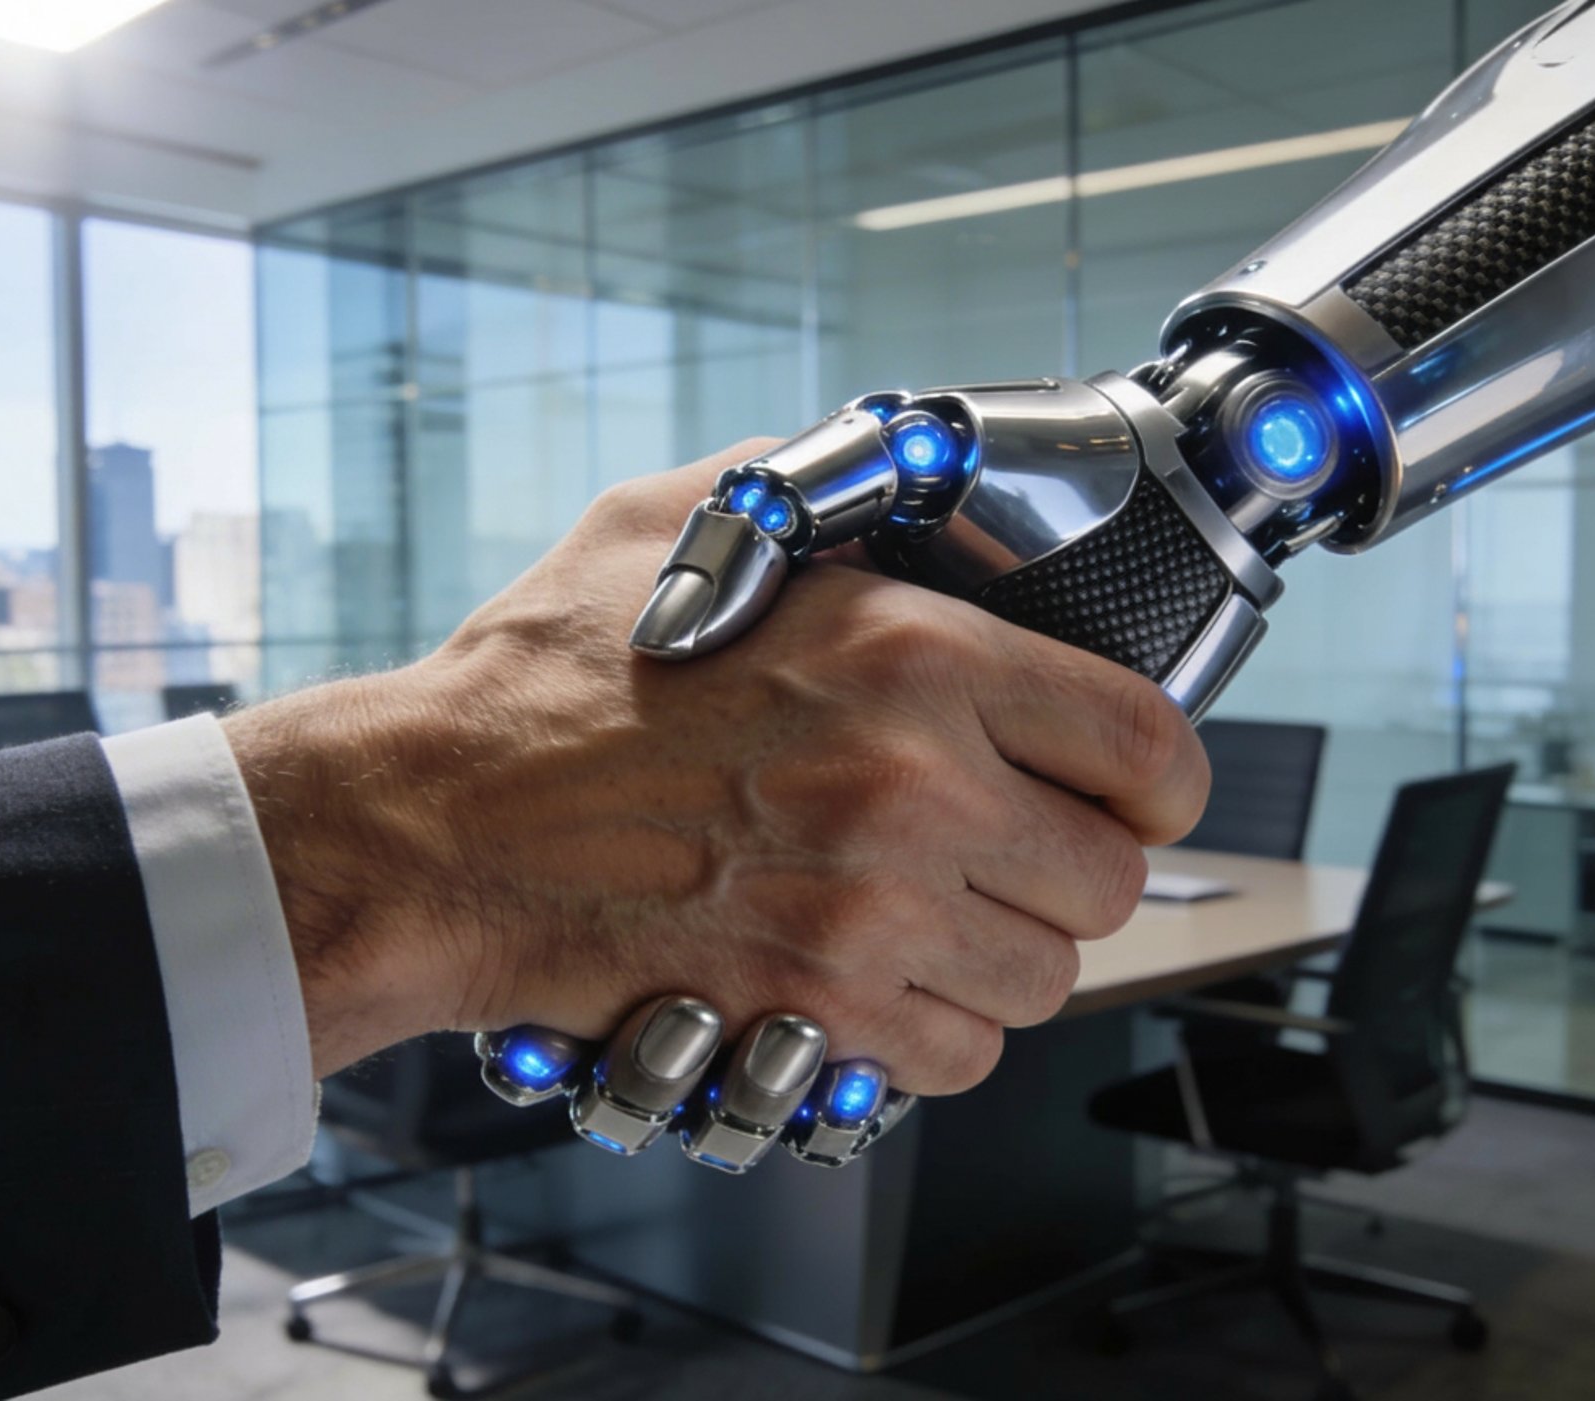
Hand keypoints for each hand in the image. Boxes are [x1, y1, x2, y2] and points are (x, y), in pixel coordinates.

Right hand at [222, 439, 1209, 1082]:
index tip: (1130, 783)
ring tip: (934, 906)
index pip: (1146, 745)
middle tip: (1013, 843)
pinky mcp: (814, 1022)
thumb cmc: (543, 681)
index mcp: (908, 658)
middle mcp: (911, 795)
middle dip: (1076, 864)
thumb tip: (911, 480)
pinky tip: (879, 971)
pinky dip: (939, 1026)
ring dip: (1007, 947)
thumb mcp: (682, 525)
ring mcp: (867, 925)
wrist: (434, 829)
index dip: (1159, 773)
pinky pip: (961, 1058)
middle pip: (1113, 881)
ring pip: (1047, 980)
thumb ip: (821, 492)